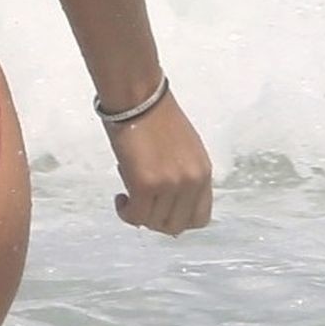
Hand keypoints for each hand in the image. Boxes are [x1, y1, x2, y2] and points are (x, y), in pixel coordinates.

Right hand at [107, 93, 212, 235]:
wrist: (139, 99)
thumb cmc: (157, 117)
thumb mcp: (185, 150)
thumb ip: (184, 176)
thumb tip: (170, 199)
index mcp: (203, 172)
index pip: (200, 218)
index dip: (179, 220)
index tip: (163, 211)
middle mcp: (190, 182)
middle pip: (176, 225)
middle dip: (156, 221)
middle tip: (141, 205)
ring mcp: (169, 185)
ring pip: (154, 222)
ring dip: (139, 214)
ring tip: (128, 194)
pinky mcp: (145, 185)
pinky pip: (135, 215)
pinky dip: (126, 212)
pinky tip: (121, 198)